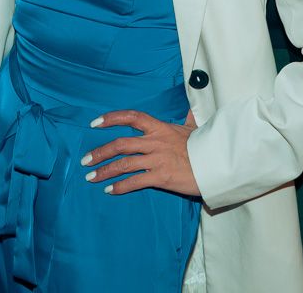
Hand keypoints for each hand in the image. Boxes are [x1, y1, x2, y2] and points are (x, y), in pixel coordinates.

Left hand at [81, 109, 199, 196]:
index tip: (94, 123)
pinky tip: (109, 190)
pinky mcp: (160, 177)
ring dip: (104, 171)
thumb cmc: (204, 146)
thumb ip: (187, 121)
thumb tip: (190, 112)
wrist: (216, 164)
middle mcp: (154, 142)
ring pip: (123, 164)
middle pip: (120, 144)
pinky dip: (119, 186)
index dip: (111, 119)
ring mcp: (156, 160)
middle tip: (85, 160)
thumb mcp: (193, 130)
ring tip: (91, 177)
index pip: (131, 117)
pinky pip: (135, 182)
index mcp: (160, 128)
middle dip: (100, 152)